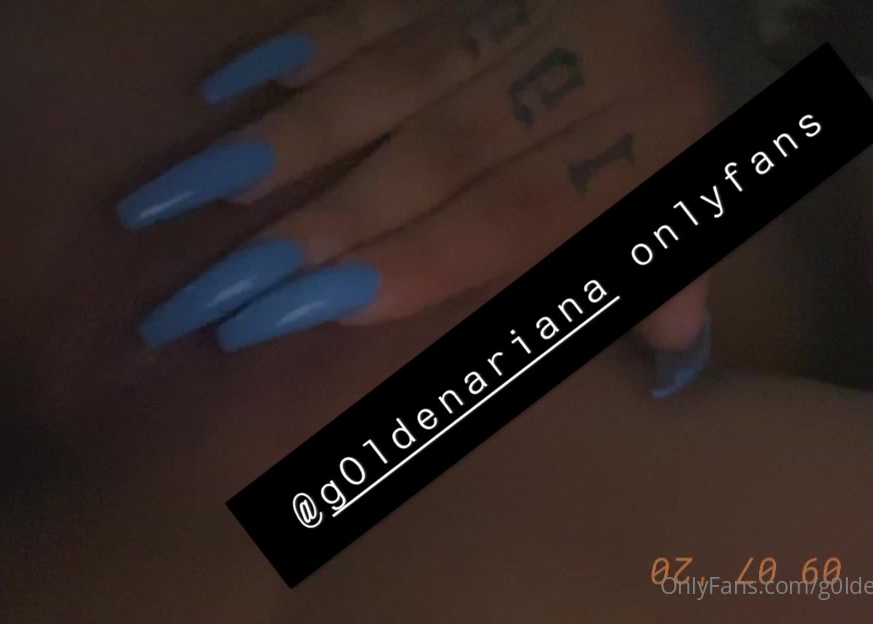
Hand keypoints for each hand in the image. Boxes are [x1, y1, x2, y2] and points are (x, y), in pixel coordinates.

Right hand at [120, 0, 717, 395]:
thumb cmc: (670, 97)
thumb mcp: (691, 178)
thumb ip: (664, 260)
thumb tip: (675, 359)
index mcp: (641, 135)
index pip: (520, 211)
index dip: (423, 259)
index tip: (317, 309)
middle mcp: (570, 68)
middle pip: (434, 154)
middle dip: (322, 225)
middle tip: (216, 292)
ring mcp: (504, 6)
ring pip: (385, 79)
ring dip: (282, 141)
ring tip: (182, 200)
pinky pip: (371, 3)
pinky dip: (300, 45)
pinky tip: (223, 88)